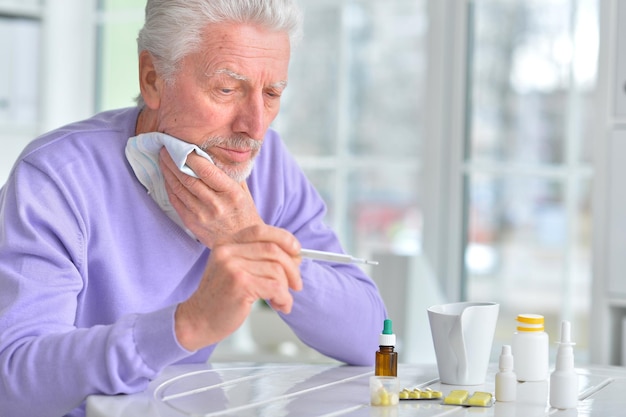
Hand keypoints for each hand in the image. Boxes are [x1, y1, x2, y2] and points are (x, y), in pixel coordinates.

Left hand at [159, 147, 261, 246]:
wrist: (240, 244)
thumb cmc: (243, 214)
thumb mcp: (243, 191)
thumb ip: (229, 173)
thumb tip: (210, 153)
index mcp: (231, 193)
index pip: (206, 170)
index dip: (190, 156)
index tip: (181, 145)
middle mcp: (216, 204)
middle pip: (188, 177)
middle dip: (173, 160)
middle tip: (165, 148)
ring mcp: (201, 214)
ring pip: (178, 188)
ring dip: (167, 171)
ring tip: (163, 159)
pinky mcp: (191, 222)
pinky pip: (175, 200)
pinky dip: (169, 186)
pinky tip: (166, 177)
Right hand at [174, 224, 302, 350]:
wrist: (198, 320)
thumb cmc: (220, 298)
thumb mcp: (234, 269)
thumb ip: (258, 258)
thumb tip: (294, 255)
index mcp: (226, 243)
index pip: (260, 230)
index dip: (284, 238)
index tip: (296, 251)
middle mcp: (228, 251)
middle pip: (274, 250)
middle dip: (292, 268)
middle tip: (296, 283)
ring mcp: (233, 267)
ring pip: (277, 270)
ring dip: (286, 288)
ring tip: (281, 300)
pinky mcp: (241, 284)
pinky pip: (276, 287)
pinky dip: (284, 298)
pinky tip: (280, 305)